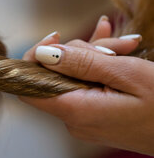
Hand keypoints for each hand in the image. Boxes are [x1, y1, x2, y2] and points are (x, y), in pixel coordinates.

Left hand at [20, 16, 153, 155]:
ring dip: (98, 56)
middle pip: (56, 76)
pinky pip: (89, 88)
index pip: (28, 87)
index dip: (34, 58)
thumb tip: (43, 53)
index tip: (56, 37)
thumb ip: (82, 62)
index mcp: (74, 110)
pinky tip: (121, 49)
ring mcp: (86, 120)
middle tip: (116, 38)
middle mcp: (74, 119)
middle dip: (82, 50)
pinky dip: (102, 69)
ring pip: (76, 78)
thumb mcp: (127, 74)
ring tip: (129, 44)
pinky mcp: (99, 118)